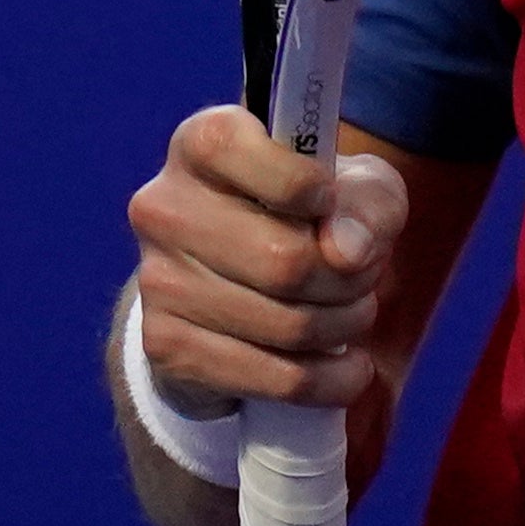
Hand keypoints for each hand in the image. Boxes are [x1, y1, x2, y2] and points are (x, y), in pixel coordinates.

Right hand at [126, 106, 406, 413]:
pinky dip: (328, 380)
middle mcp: (164, 207)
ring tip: (354, 316)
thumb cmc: (312, 216)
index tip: (328, 200)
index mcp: (200, 145)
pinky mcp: (166, 346)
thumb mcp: (357, 191)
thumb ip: (367, 206)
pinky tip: (347, 370)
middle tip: (365, 279)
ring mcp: (157, 280)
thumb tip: (346, 251)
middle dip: (349, 279)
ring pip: (286, 324)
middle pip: (283, 259)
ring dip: (344, 327)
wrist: (247, 284)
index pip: (231, 148)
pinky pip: (271, 377)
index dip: (298, 181)